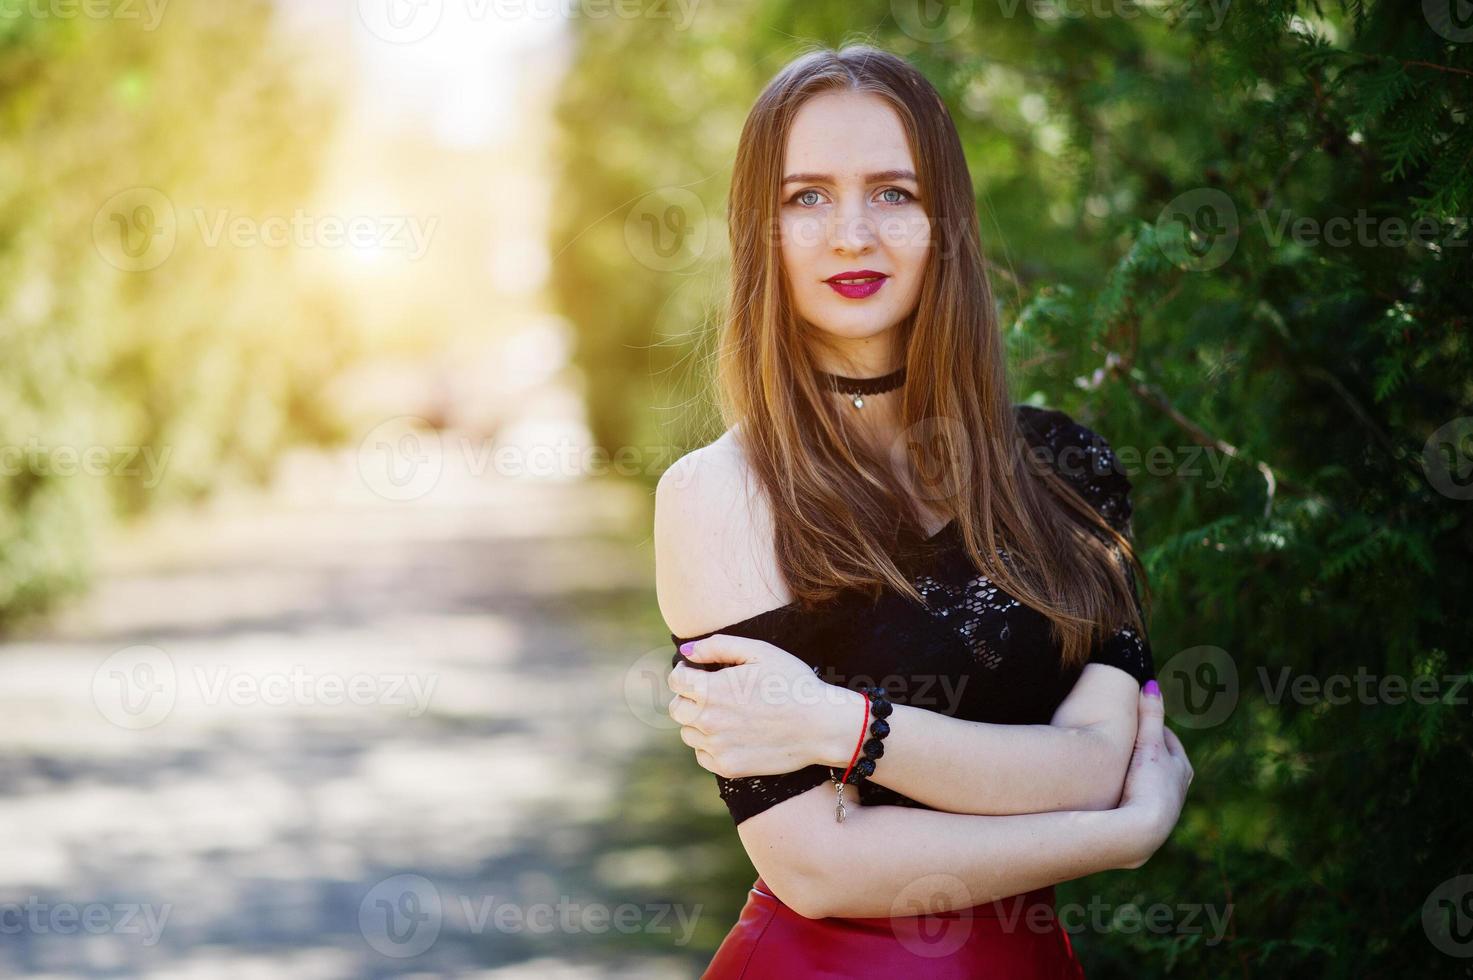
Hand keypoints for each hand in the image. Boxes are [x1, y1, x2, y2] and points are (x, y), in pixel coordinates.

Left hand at [665, 634, 855, 778]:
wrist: (821, 725)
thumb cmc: (792, 683)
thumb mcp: (759, 652)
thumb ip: (717, 646)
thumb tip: (687, 650)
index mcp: (712, 690)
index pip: (676, 681)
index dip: (685, 672)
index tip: (699, 672)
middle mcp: (708, 720)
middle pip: (677, 709)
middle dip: (689, 697)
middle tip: (713, 693)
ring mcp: (717, 747)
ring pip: (688, 733)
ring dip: (699, 722)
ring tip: (727, 713)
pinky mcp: (728, 768)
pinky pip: (703, 755)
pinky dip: (711, 745)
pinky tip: (733, 734)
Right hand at [1116, 681, 1193, 868]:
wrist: (1142, 831)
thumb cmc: (1148, 785)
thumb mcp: (1149, 745)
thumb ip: (1150, 715)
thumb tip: (1152, 685)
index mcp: (1181, 768)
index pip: (1168, 740)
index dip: (1153, 727)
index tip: (1137, 718)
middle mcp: (1177, 789)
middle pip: (1163, 762)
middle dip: (1147, 750)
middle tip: (1128, 739)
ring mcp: (1164, 807)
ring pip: (1152, 783)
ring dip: (1138, 773)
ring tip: (1119, 765)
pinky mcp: (1149, 822)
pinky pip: (1139, 799)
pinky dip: (1130, 791)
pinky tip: (1115, 793)